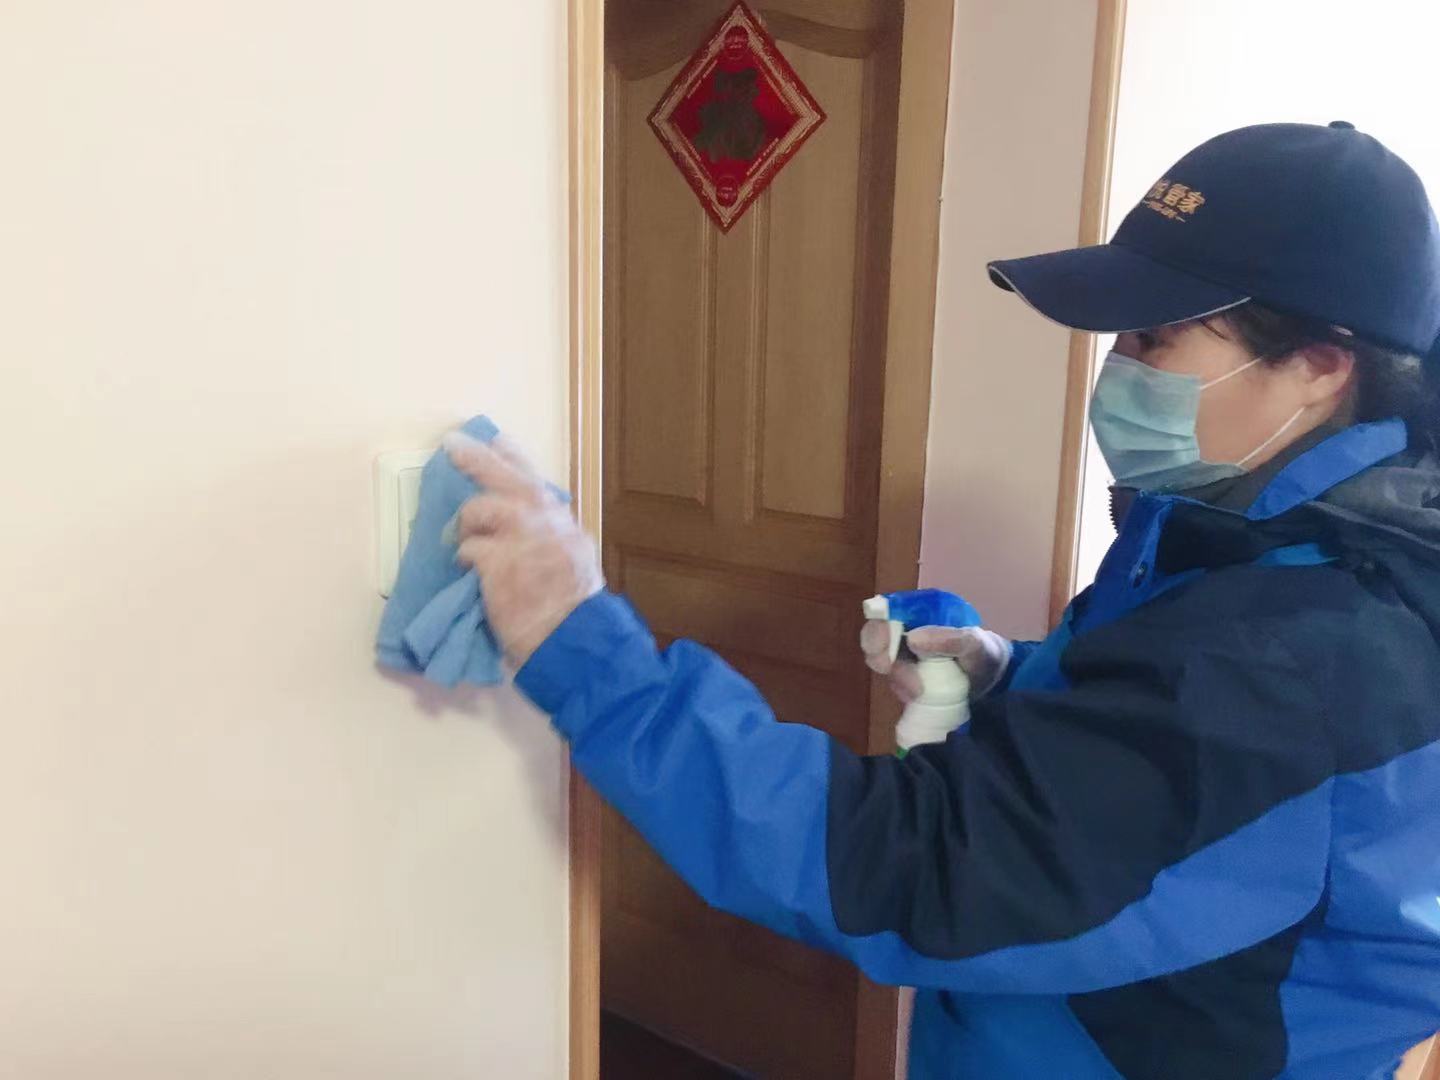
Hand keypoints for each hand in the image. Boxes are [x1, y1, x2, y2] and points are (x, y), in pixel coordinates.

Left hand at [444, 431, 604, 666]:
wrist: (576, 640)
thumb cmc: (575, 613)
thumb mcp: (575, 564)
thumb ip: (550, 540)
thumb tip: (521, 528)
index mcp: (563, 524)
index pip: (536, 480)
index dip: (512, 457)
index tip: (494, 440)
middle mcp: (546, 522)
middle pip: (507, 478)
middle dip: (477, 458)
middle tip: (452, 444)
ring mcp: (522, 539)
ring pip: (480, 509)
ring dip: (467, 524)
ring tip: (463, 540)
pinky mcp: (498, 562)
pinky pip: (469, 548)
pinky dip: (464, 558)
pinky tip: (469, 572)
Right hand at [860, 620, 1011, 702]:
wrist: (995, 684)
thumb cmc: (985, 654)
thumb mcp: (974, 643)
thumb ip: (948, 638)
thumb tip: (912, 639)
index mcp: (921, 613)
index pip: (887, 611)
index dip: (878, 628)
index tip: (882, 648)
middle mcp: (907, 632)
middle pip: (875, 639)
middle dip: (878, 656)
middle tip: (889, 669)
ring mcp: (905, 656)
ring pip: (883, 665)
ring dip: (898, 679)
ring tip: (922, 689)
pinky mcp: (907, 679)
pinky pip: (894, 685)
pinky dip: (904, 692)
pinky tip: (921, 696)